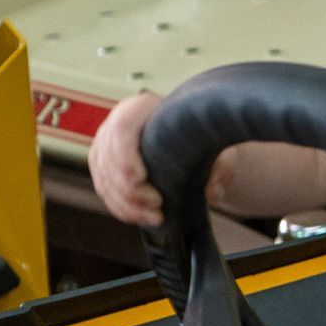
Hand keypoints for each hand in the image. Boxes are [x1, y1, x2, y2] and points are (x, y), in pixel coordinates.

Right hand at [88, 89, 235, 225]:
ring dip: (126, 203)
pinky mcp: (104, 166)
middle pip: (108, 156)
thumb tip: (211, 192)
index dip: (125, 154)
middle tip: (157, 203)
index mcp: (143, 108)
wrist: (188, 138)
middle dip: (129, 187)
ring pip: (104, 176)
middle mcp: (118, 123)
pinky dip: (121, 208)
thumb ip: (221, 167)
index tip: (141, 178)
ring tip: (155, 216)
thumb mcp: (218, 145)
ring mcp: (107, 145)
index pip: (122, 127)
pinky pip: (104, 189)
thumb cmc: (200, 137)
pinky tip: (142, 217)